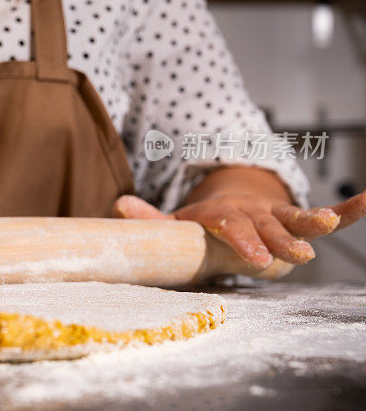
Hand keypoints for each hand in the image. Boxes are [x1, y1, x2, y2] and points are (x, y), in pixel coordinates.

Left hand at [113, 191, 365, 268]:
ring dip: (310, 221)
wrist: (226, 202)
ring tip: (327, 223)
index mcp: (222, 216)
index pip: (230, 226)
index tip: (253, 257)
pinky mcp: (292, 216)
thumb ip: (149, 219)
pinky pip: (325, 212)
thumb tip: (117, 204)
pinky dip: (348, 210)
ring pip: (293, 217)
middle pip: (266, 226)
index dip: (242, 240)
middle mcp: (251, 213)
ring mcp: (274, 213)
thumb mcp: (174, 223)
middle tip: (297, 256)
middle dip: (279, 239)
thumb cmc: (200, 222)